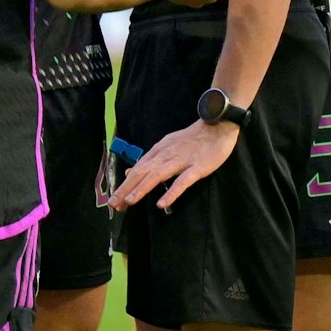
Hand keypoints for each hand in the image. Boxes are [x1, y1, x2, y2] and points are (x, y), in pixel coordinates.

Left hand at [108, 118, 238, 212]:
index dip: (124, 185)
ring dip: (142, 189)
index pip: (137, 170)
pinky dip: (171, 192)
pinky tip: (161, 203)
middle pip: (142, 173)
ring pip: (157, 176)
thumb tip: (130, 171)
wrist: (216, 126)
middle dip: (126, 189)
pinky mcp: (196, 167)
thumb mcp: (166, 147)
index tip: (114, 200)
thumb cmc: (192, 140)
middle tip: (114, 204)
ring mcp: (180, 161)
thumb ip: (149, 161)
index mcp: (157, 152)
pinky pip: (182, 182)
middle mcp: (165, 156)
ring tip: (129, 202)